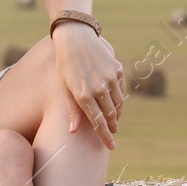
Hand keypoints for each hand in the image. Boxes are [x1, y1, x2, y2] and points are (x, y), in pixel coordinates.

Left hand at [51, 23, 125, 149]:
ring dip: (116, 113)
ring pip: (118, 103)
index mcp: (83, 95)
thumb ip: (71, 110)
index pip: (98, 123)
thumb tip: (73, 132)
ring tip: (114, 119)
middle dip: (112, 126)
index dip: (105, 136)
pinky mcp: (117, 69)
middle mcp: (99, 88)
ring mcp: (110, 78)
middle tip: (113, 133)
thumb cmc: (65, 65)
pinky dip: (119, 98)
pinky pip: (121, 89)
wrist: (76, 38)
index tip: (111, 146)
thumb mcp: (65, 87)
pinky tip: (115, 101)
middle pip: (110, 115)